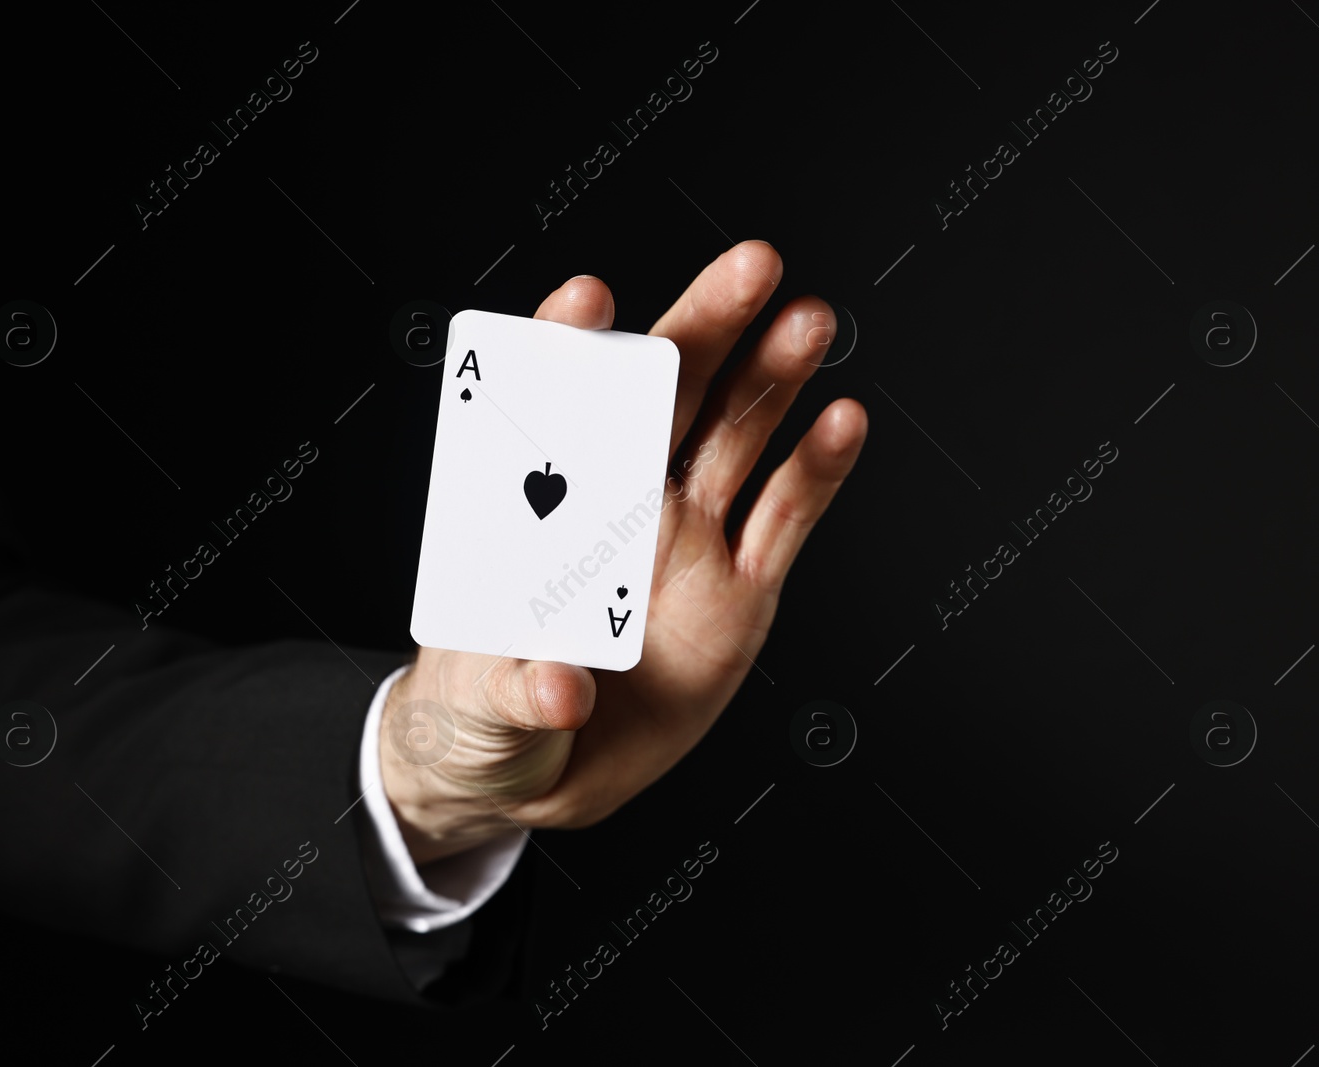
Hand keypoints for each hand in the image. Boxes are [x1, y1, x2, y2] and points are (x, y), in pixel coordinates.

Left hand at [380, 241, 867, 864]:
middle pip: (664, 398)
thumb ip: (516, 691)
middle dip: (703, 328)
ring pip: (735, 440)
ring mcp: (684, 544)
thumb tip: (562, 684)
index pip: (546, 411)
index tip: (587, 301)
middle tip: (749, 267)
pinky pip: (784, 522)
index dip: (566, 350)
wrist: (537, 771)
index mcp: (535, 512)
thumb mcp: (477, 710)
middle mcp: (616, 509)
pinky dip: (815, 471)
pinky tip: (842, 420)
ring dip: (771, 377)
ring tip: (807, 320)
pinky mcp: (740, 594)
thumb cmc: (481, 714)